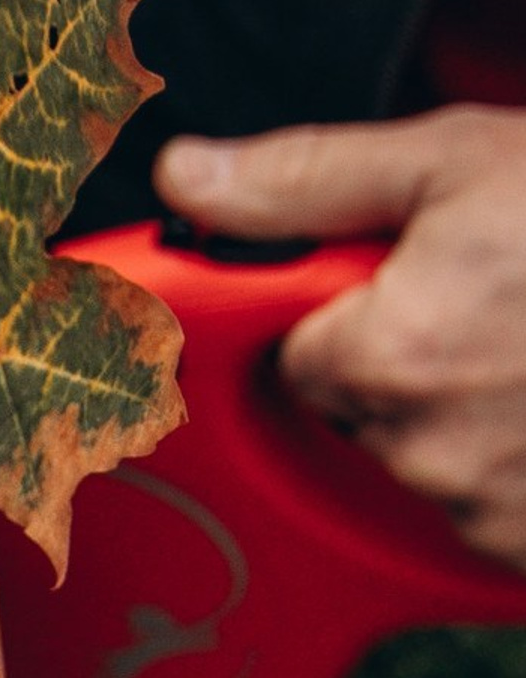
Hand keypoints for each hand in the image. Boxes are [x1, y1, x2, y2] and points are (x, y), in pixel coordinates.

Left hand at [156, 107, 525, 568]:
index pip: (302, 362)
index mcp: (390, 354)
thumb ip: (308, 180)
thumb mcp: (463, 160)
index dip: (357, 316)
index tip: (423, 281)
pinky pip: (507, 518)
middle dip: (423, 366)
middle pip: (372, 420)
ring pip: (445, 469)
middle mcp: (435, 452)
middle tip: (514, 305)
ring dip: (489, 419)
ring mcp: (500, 514)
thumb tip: (183, 180)